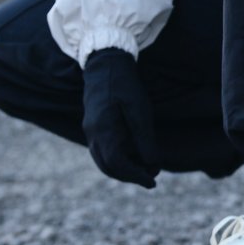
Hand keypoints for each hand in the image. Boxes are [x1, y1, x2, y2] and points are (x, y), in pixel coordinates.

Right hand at [82, 49, 159, 187]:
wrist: (105, 63)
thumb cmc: (125, 85)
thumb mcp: (140, 110)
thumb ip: (145, 138)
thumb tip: (152, 165)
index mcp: (103, 130)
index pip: (117, 165)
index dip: (135, 176)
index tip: (153, 181)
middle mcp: (92, 134)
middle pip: (109, 167)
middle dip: (131, 175)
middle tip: (152, 176)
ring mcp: (90, 131)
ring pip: (104, 161)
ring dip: (124, 169)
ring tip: (146, 166)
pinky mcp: (92, 127)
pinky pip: (102, 152)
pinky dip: (117, 159)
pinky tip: (134, 154)